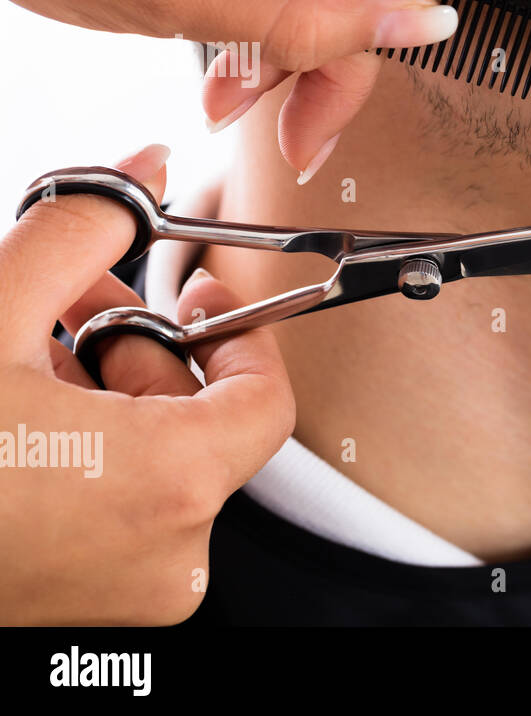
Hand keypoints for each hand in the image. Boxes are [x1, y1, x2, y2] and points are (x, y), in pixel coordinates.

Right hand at [0, 144, 294, 624]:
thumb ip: (80, 230)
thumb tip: (141, 168)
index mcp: (168, 486)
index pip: (264, 400)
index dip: (238, 333)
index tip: (198, 292)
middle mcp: (163, 556)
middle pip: (199, 423)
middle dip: (138, 345)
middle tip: (76, 298)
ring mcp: (121, 591)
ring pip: (151, 464)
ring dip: (100, 391)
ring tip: (25, 352)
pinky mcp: (78, 605)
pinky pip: (113, 507)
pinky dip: (82, 449)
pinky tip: (14, 411)